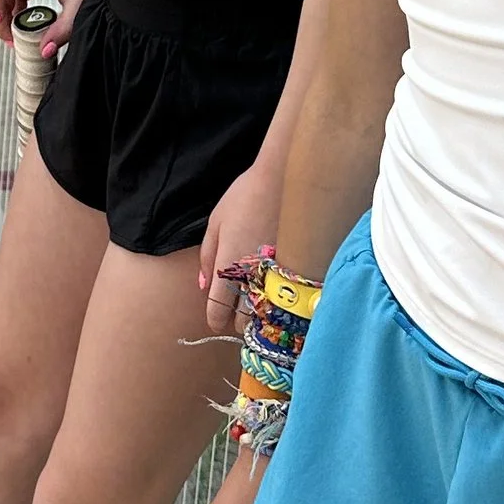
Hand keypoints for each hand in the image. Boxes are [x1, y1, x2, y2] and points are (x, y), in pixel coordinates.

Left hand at [198, 157, 282, 334]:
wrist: (284, 179)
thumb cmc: (246, 197)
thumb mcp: (216, 222)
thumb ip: (207, 257)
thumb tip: (203, 286)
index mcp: (227, 269)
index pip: (218, 312)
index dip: (215, 319)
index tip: (217, 316)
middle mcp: (253, 279)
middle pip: (244, 323)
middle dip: (239, 320)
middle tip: (239, 306)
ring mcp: (279, 278)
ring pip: (268, 316)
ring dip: (261, 314)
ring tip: (259, 300)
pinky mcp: (300, 272)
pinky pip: (288, 301)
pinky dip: (281, 301)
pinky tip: (279, 289)